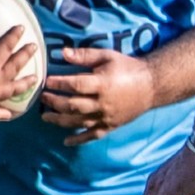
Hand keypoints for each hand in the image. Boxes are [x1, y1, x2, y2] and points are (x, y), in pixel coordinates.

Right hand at [0, 6, 38, 120]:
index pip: (6, 48)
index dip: (14, 36)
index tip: (22, 28)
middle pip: (14, 67)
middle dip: (25, 56)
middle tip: (34, 47)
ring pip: (12, 91)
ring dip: (24, 85)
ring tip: (35, 79)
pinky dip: (3, 114)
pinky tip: (11, 114)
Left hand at [39, 48, 157, 144]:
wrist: (151, 86)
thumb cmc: (127, 68)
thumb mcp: (107, 56)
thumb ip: (84, 55)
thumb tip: (63, 53)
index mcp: (103, 83)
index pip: (76, 85)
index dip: (59, 84)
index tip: (46, 81)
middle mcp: (103, 102)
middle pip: (73, 106)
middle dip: (55, 102)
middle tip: (43, 98)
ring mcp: (107, 116)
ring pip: (79, 122)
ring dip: (60, 120)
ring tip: (46, 117)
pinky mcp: (111, 125)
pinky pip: (93, 135)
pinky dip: (79, 139)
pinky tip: (66, 141)